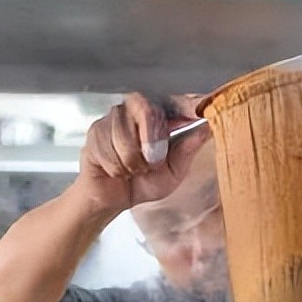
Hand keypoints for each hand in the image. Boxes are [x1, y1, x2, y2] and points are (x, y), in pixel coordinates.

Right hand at [74, 93, 210, 212]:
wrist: (112, 200)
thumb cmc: (142, 183)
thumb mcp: (173, 172)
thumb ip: (187, 151)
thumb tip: (205, 130)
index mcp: (159, 119)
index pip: (175, 102)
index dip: (188, 103)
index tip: (202, 105)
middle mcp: (136, 112)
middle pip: (145, 109)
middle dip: (150, 139)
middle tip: (153, 163)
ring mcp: (113, 119)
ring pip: (125, 134)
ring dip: (132, 162)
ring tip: (133, 170)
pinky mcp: (95, 131)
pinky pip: (108, 147)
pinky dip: (116, 167)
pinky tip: (116, 171)